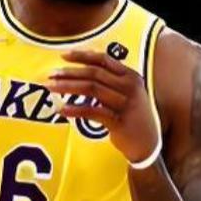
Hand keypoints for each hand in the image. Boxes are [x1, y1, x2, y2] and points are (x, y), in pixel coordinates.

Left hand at [48, 49, 161, 167]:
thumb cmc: (133, 117)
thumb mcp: (128, 94)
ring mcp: (125, 104)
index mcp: (131, 76)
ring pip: (91, 89)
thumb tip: (82, 69)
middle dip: (70, 72)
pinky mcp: (119, 122)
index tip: (63, 56)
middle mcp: (130, 87)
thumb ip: (111, 81)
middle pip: (94, 73)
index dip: (82, 56)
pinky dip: (74, 109)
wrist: (148, 144)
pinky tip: (62, 109)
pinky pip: (91, 111)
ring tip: (52, 87)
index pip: (103, 60)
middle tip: (51, 74)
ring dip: (68, 86)